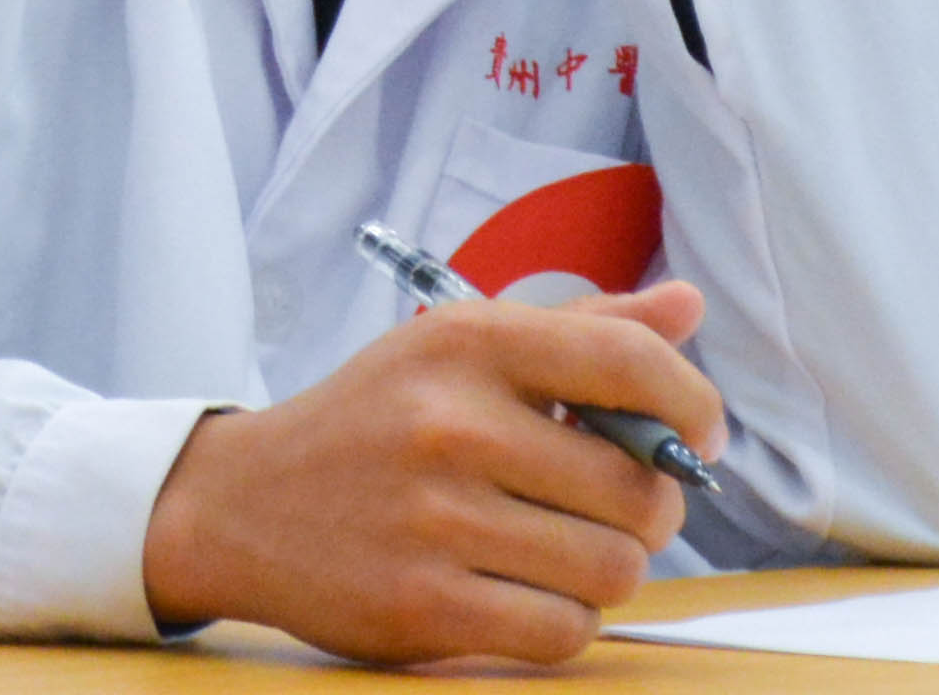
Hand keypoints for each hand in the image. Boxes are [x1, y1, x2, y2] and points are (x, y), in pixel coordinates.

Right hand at [142, 283, 717, 665]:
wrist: (244, 503)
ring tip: (551, 547)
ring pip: (613, 571)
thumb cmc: (374, 421)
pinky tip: (516, 589)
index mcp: (465, 342)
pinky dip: (559, 620)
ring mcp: (437, 517)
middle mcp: (451, 421)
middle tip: (604, 506)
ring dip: (601, 570)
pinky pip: (565, 631)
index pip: (628, 364)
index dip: (691, 405)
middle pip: (640, 493)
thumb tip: (688, 306)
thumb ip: (579, 331)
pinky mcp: (426, 604)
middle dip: (647, 509)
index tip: (694, 434)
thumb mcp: (456, 348)